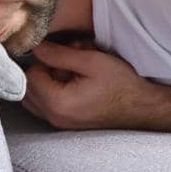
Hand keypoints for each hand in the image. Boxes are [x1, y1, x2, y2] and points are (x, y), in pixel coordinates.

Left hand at [21, 39, 149, 130]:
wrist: (141, 107)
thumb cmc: (121, 84)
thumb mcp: (91, 61)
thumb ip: (59, 54)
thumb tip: (36, 47)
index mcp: (57, 103)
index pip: (30, 76)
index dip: (44, 60)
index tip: (62, 52)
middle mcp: (53, 118)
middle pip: (29, 89)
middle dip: (44, 71)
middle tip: (68, 61)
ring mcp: (59, 124)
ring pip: (35, 98)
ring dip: (48, 81)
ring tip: (73, 71)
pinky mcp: (65, 123)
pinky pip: (46, 106)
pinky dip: (54, 91)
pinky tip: (75, 82)